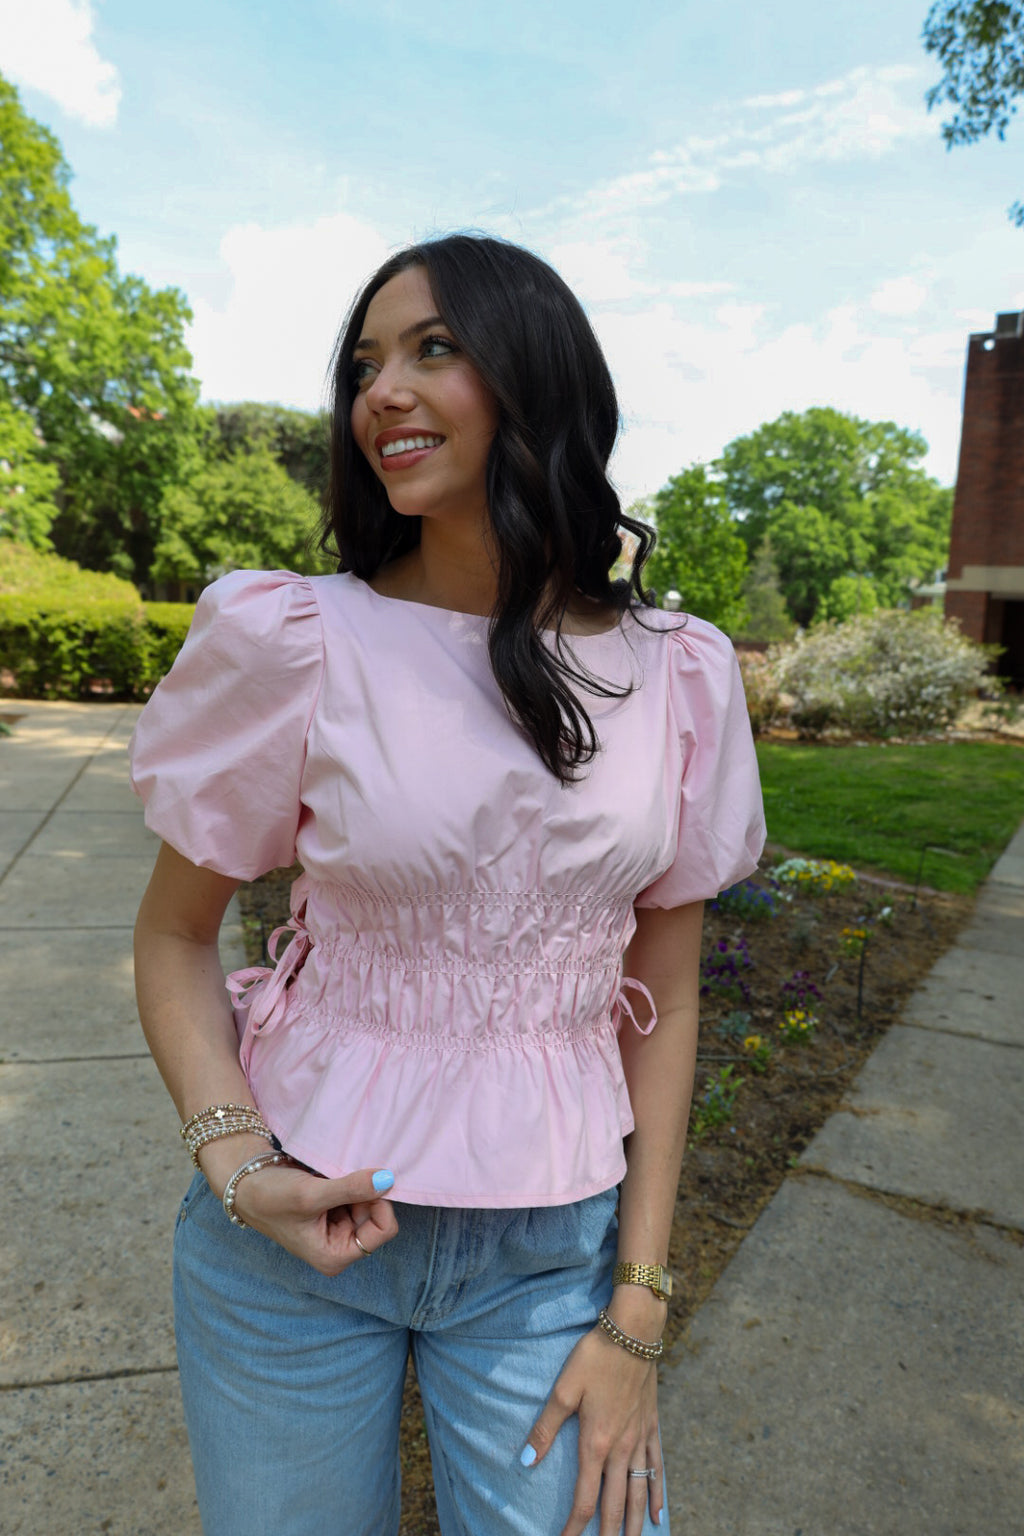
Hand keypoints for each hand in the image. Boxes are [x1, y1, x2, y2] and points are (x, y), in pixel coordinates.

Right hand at [231, 1162, 398, 1275]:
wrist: (246, 1181)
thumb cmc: (271, 1197)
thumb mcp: (311, 1194)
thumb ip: (352, 1189)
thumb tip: (387, 1179)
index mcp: (335, 1256)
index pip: (383, 1231)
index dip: (379, 1204)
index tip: (362, 1182)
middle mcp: (340, 1246)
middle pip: (377, 1215)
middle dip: (364, 1193)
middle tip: (338, 1178)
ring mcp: (338, 1227)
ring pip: (368, 1201)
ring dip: (355, 1184)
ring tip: (328, 1178)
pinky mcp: (334, 1209)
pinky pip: (357, 1193)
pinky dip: (349, 1180)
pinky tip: (329, 1175)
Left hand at [522, 1327, 663, 1534]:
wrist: (633, 1333)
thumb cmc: (595, 1357)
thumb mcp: (564, 1389)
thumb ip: (546, 1427)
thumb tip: (526, 1460)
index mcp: (596, 1444)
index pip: (585, 1500)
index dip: (574, 1528)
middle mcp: (621, 1449)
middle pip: (614, 1505)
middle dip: (606, 1534)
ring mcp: (639, 1440)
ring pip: (639, 1493)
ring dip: (634, 1523)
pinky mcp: (651, 1427)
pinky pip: (657, 1469)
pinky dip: (657, 1493)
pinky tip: (659, 1513)